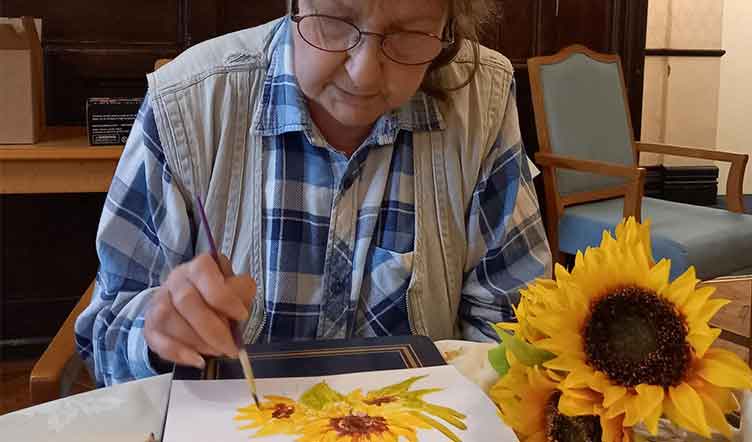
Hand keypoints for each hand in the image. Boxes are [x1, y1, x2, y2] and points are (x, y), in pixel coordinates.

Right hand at [144, 253, 255, 368]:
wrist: (194, 304)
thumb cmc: (220, 295)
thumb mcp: (237, 288)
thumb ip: (241, 293)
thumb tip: (240, 311)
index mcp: (199, 266)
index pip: (205, 275)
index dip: (224, 298)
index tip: (242, 316)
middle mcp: (175, 279)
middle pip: (186, 301)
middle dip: (212, 329)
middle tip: (230, 347)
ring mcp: (159, 301)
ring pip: (169, 319)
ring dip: (197, 341)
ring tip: (217, 351)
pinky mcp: (150, 326)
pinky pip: (158, 340)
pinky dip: (179, 353)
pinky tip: (198, 360)